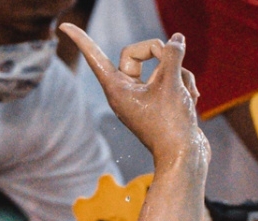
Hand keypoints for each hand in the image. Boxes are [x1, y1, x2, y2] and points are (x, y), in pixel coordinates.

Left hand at [63, 25, 206, 170]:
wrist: (186, 158)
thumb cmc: (172, 124)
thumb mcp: (173, 83)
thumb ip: (172, 55)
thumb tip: (176, 39)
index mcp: (117, 89)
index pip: (94, 57)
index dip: (82, 40)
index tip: (64, 26)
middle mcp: (126, 92)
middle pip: (136, 53)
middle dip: (160, 54)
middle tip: (174, 62)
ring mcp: (142, 98)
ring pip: (159, 66)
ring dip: (178, 72)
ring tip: (187, 93)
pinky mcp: (159, 103)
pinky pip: (169, 80)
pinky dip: (183, 84)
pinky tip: (193, 98)